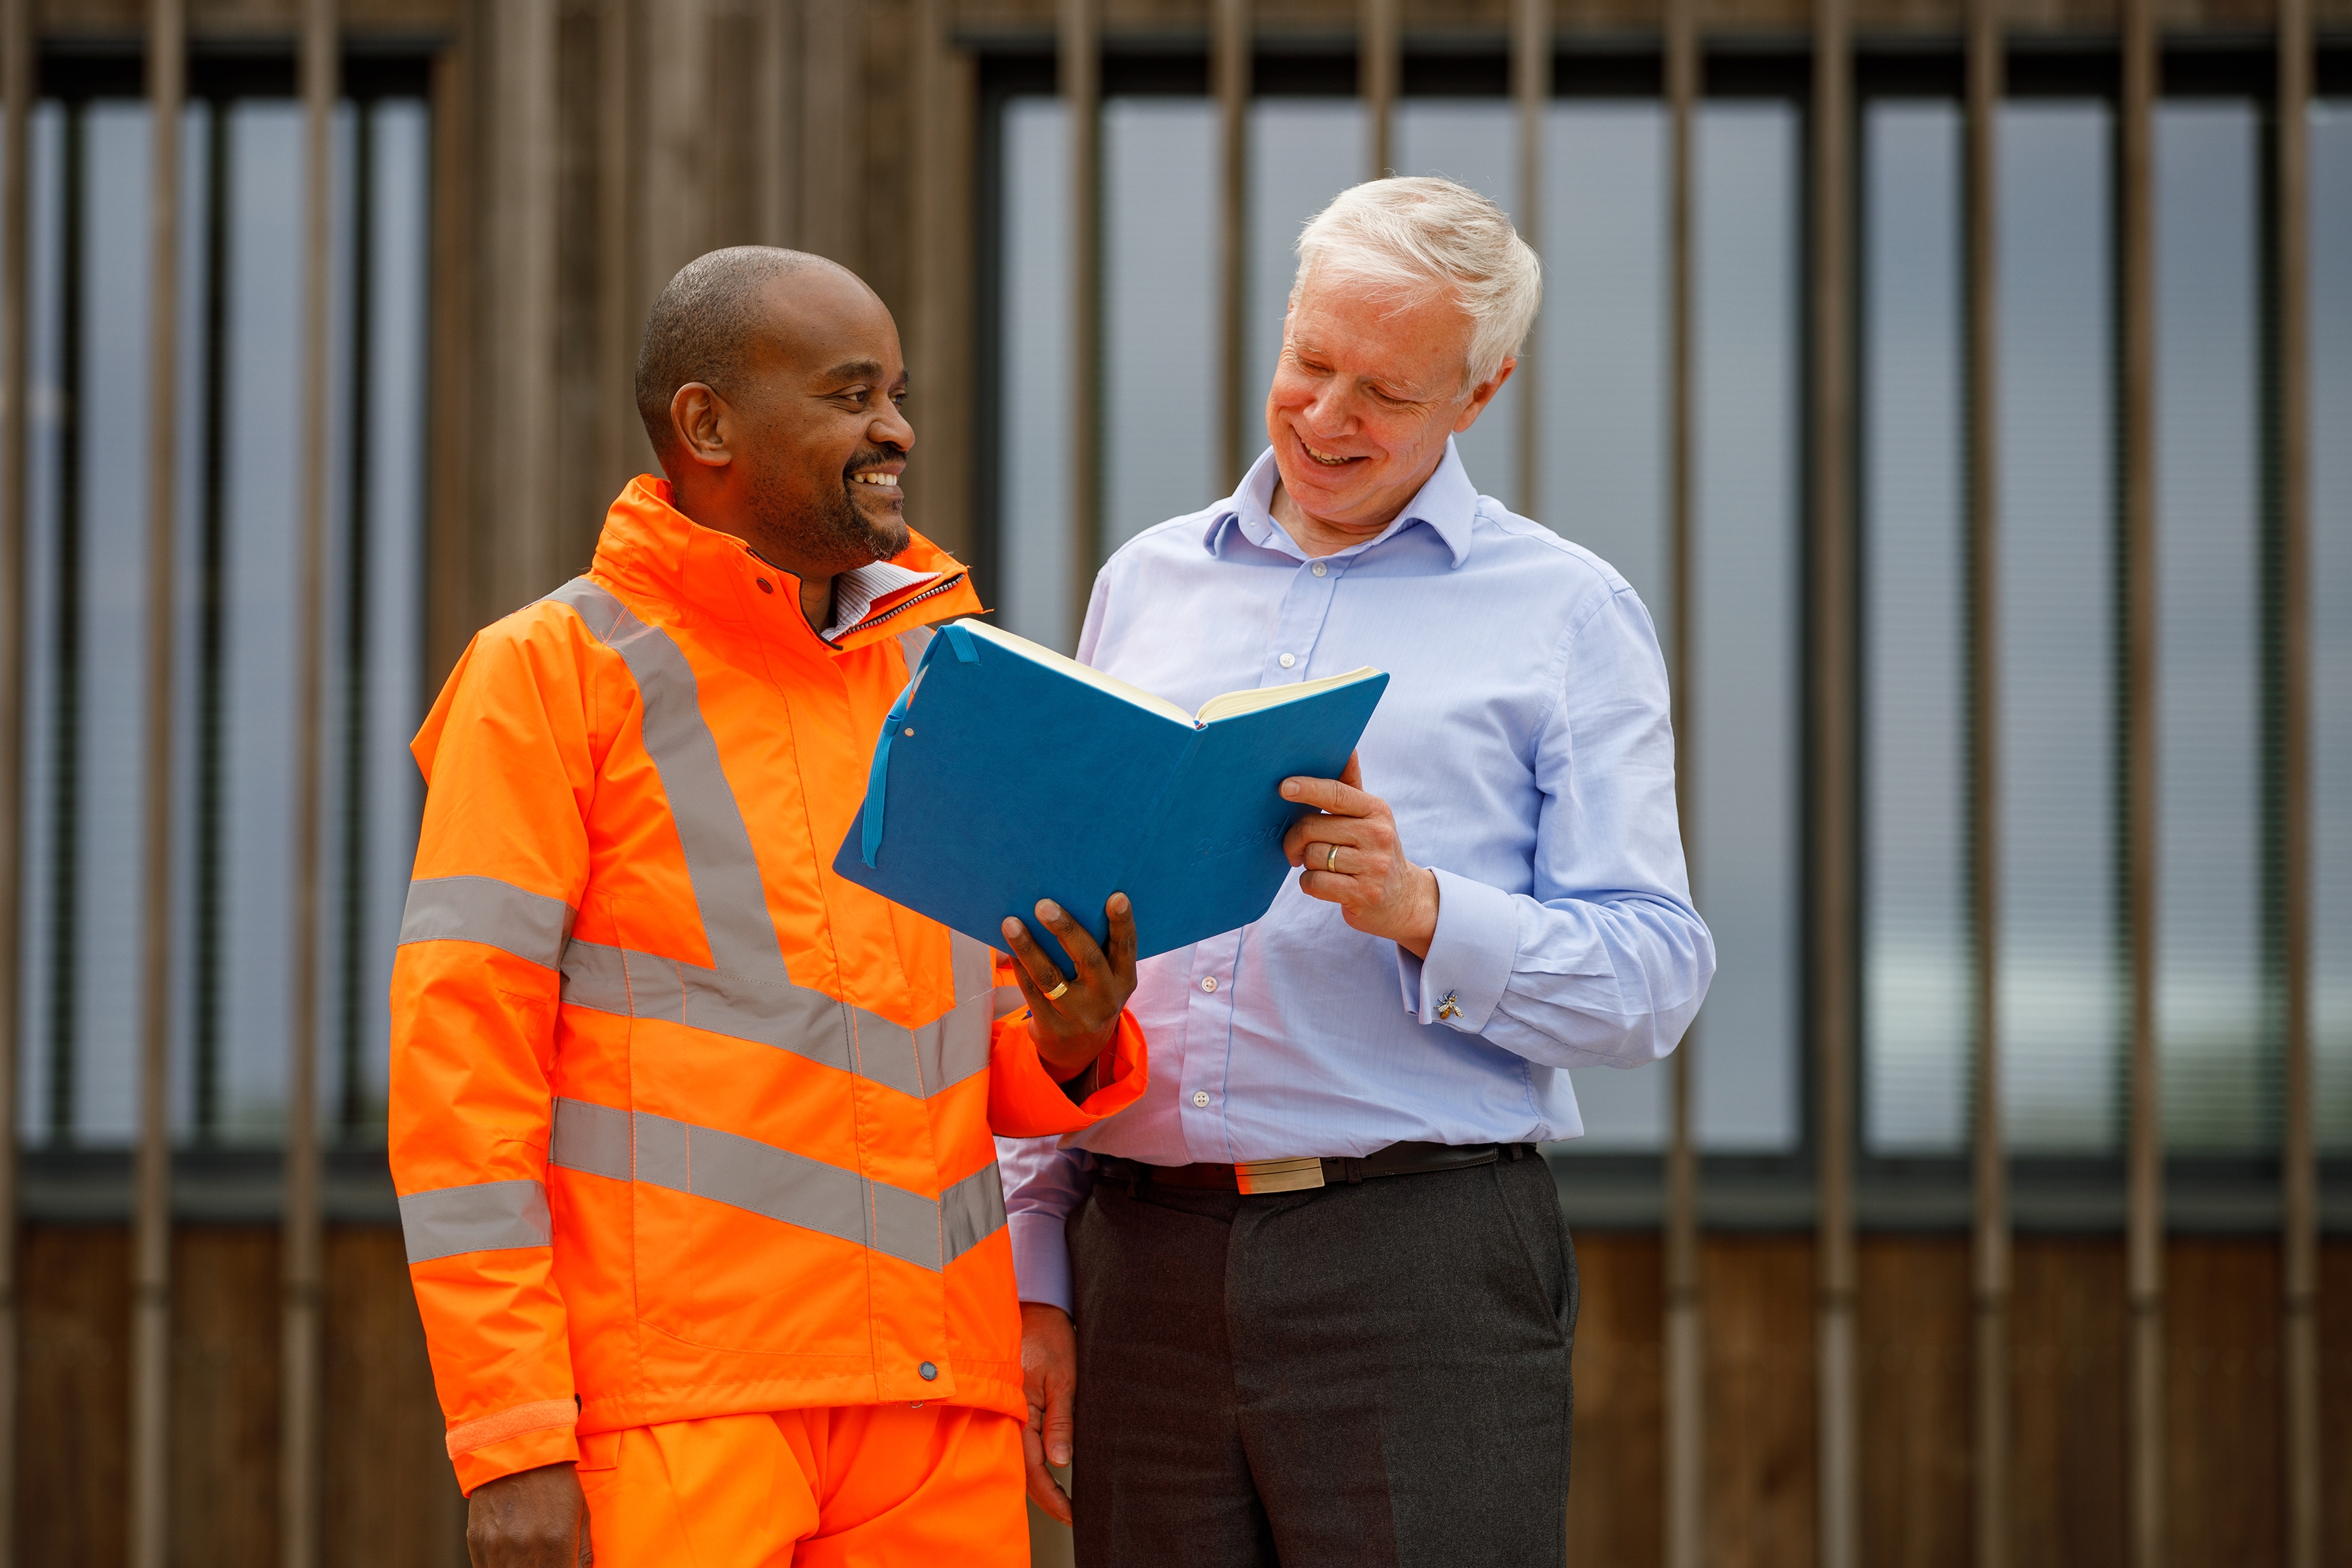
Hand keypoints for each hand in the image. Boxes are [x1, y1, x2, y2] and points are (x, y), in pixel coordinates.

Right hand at [466, 1463, 590, 1566]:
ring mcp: (497, 1547)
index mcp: (556, 1541)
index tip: (563, 1567)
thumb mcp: (580, 1513)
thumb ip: (582, 1552)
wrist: (516, 1446)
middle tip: (547, 1562)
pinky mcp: (476, 1542)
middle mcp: (525, 1548)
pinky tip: (511, 1559)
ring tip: (530, 1559)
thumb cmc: (555, 1479)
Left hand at [1001, 894, 1138, 1081]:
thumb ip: (1097, 950)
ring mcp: (1079, 1016)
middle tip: (1043, 904)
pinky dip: (1020, 966)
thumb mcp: (1106, 980)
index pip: (1125, 948)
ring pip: (1050, 976)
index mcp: (1124, 980)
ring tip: (1010, 923)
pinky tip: (1009, 947)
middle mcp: (1105, 998)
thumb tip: (1062, 906)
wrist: (1078, 1051)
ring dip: (1029, 947)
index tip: (1116, 896)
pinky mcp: (1053, 1028)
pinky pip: (1031, 991)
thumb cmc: (1090, 996)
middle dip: (1065, 929)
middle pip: (1087, 959)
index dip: (1122, 923)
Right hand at [1021, 1302, 1077, 1525]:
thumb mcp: (1063, 1376)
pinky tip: (1046, 1465)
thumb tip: (1061, 1460)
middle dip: (1044, 1496)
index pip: (1033, 1469)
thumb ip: (1060, 1419)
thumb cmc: (1048, 1335)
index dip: (1052, 1497)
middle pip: (1021, 1470)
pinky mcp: (1010, 1403)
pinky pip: (1018, 1439)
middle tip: (1070, 1512)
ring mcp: (1006, 1410)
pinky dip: (1031, 1458)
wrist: (1033, 1305)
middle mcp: (1007, 1416)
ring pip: (1019, 1457)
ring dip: (1038, 1479)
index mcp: (1018, 1412)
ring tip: (1061, 1498)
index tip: (1073, 1514)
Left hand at [1281, 752, 1439, 958]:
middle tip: (1294, 848)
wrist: (1402, 898)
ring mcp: (1374, 866)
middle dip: (1295, 839)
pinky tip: (1323, 884)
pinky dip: (1310, 884)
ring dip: (1306, 864)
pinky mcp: (1364, 894)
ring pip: (1312, 856)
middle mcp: (1378, 835)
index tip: (1284, 787)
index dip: (1307, 788)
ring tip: (1320, 866)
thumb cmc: (1373, 850)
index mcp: (1376, 810)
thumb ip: (1350, 786)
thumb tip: (1347, 747)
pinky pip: (1315, 883)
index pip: (1336, 793)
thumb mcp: (1369, 817)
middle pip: (1312, 828)